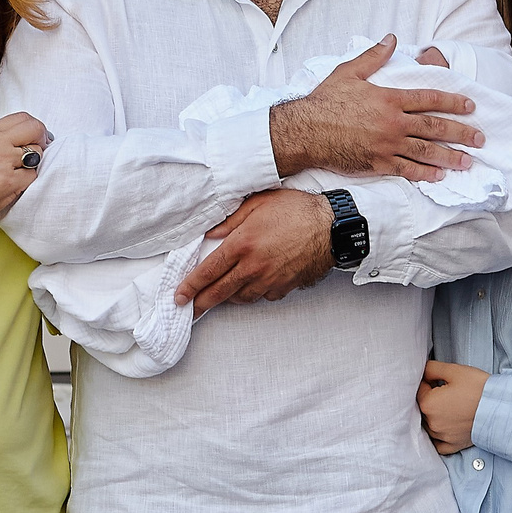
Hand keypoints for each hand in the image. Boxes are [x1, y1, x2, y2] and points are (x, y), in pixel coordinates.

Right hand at [0, 113, 49, 236]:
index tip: (35, 139)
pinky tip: (12, 188)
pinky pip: (32, 177)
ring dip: (34, 165)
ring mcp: (3, 161)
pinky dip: (27, 183)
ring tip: (19, 175)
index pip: (22, 118)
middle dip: (42, 140)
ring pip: (37, 154)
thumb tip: (21, 142)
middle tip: (39, 153)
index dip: (34, 129)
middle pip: (35, 128)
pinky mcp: (8, 181)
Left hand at [175, 189, 333, 314]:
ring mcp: (270, 279)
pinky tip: (252, 286)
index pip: (208, 271)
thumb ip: (230, 220)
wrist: (331, 226)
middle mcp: (253, 266)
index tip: (180, 297)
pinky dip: (255, 293)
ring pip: (241, 297)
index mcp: (242, 244)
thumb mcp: (258, 203)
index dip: (191, 286)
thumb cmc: (296, 209)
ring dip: (228, 297)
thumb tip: (211, 234)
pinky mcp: (285, 286)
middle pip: (220, 292)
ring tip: (221, 295)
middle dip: (202, 303)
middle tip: (191, 309)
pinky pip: (264, 296)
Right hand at [269, 36, 482, 181]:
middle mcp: (393, 123)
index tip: (470, 106)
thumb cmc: (325, 101)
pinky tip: (439, 176)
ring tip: (467, 161)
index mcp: (389, 99)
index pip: (430, 100)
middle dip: (461, 133)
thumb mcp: (349, 72)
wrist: (305, 131)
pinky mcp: (377, 164)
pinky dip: (424, 173)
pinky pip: (406, 170)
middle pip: (435, 127)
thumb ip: (374, 56)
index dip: (453, 102)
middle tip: (480, 138)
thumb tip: (391, 38)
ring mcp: (387, 145)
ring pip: (426, 152)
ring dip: (450, 157)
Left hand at [417, 360, 486, 453]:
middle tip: (448, 393)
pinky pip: (438, 444)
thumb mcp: (454, 370)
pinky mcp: (452, 445)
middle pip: (423, 408)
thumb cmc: (478, 388)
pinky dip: (439, 436)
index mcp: (428, 404)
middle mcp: (431, 423)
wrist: (501, 408)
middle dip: (432, 399)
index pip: (419, 389)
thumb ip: (432, 369)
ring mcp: (442, 436)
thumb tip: (423, 371)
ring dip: (435, 416)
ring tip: (452, 407)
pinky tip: (446, 427)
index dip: (429, 381)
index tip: (440, 380)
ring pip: (429, 425)